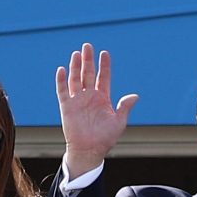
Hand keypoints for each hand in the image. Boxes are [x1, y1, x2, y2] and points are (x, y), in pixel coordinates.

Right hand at [56, 43, 138, 178]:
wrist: (89, 151)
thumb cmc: (105, 138)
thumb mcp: (118, 122)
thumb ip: (125, 107)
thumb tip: (135, 96)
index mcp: (102, 99)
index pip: (103, 77)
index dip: (104, 65)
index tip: (104, 53)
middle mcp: (89, 97)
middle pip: (88, 74)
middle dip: (88, 60)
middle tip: (87, 46)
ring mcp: (77, 101)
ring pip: (75, 79)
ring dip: (75, 66)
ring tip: (76, 53)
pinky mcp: (67, 107)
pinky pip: (62, 91)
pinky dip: (61, 81)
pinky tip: (62, 69)